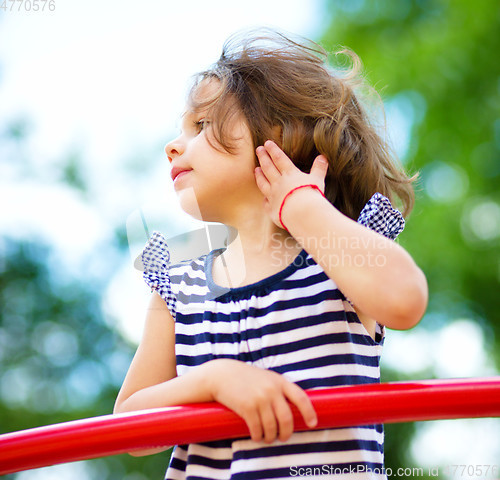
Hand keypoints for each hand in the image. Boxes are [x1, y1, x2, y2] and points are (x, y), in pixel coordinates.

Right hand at [203, 359, 317, 442]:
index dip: (309, 412)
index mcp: (279, 381)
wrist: (222, 375)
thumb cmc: (246, 378)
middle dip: (286, 433)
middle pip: (286, 419)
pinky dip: (258, 436)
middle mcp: (272, 390)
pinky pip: (257, 429)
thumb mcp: (266, 378)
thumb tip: (292, 409)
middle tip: (283, 437)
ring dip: (270, 437)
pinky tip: (257, 436)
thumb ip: (278, 389)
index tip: (313, 423)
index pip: (301, 397)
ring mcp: (260, 399)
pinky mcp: (247, 407)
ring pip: (272, 427)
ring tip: (268, 438)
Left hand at [254, 140, 328, 228]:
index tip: (267, 143)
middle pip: (268, 167)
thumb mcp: (318, 179)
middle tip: (258, 150)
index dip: (273, 150)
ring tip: (256, 169)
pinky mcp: (271, 208)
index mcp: (290, 174)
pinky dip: (264, 199)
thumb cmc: (312, 196)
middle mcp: (278, 183)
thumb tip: (323, 157)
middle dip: (263, 157)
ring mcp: (273, 195)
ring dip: (259, 175)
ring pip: (263, 183)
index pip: (279, 158)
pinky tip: (264, 197)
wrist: (303, 214)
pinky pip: (266, 202)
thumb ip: (319, 168)